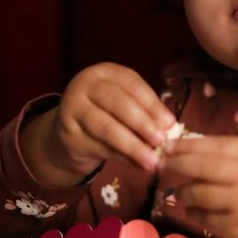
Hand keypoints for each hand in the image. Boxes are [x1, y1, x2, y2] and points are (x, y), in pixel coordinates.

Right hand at [21, 63, 176, 185]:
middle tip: (161, 141)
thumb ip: (144, 114)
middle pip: (117, 103)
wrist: (68, 131)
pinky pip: (97, 145)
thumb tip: (169, 131)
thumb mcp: (124, 106)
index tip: (170, 123)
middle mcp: (85, 85)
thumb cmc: (105, 114)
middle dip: (142, 123)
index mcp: (105, 72)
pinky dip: (120, 156)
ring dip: (132, 146)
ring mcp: (72, 107)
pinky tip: (135, 164)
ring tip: (151, 160)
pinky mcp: (67, 132)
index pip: (131, 84)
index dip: (152, 104)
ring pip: (106, 127)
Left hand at [159, 135, 237, 237]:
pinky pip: (204, 218)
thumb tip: (191, 148)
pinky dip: (194, 213)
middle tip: (162, 165)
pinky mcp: (237, 230)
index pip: (214, 145)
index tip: (168, 146)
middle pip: (201, 166)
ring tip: (181, 192)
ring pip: (198, 194)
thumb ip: (235, 153)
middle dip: (177, 164)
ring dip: (184, 192)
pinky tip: (193, 210)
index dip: (187, 145)